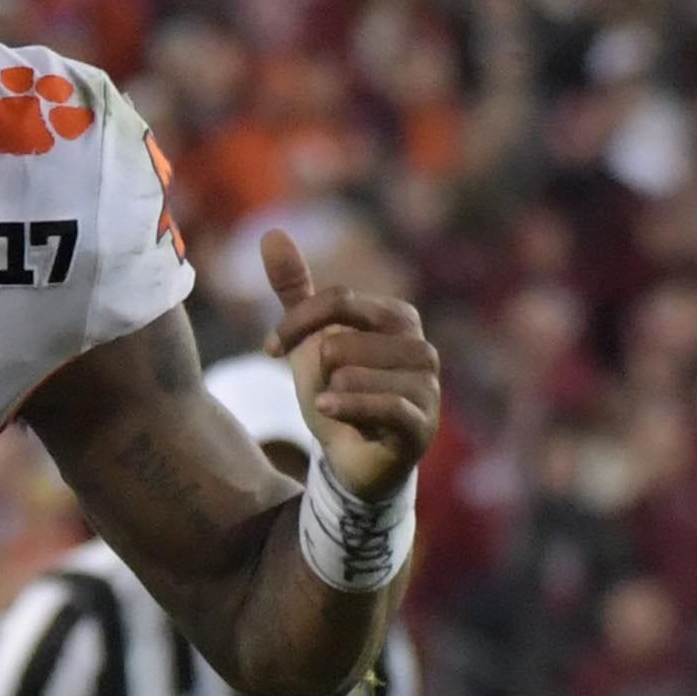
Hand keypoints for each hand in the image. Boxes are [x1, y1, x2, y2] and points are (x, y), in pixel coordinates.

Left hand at [261, 228, 437, 504]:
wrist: (353, 461)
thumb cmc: (338, 393)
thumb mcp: (310, 340)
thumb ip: (296, 291)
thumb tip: (272, 233)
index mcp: (398, 318)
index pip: (337, 301)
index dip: (295, 325)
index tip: (269, 349)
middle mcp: (420, 347)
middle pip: (340, 339)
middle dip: (317, 370)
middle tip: (325, 389)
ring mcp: (427, 387)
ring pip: (354, 373)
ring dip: (331, 394)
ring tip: (338, 407)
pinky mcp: (422, 424)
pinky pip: (383, 405)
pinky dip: (348, 407)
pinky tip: (326, 408)